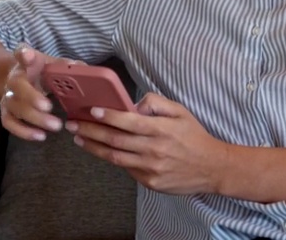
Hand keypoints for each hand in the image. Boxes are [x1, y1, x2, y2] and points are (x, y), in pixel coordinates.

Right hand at [0, 45, 70, 141]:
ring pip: (15, 107)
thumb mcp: (53, 65)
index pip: (22, 52)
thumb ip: (67, 67)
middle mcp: (14, 77)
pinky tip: (41, 136)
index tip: (28, 55)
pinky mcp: (6, 112)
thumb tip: (82, 69)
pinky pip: (10, 123)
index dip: (24, 54)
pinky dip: (24, 131)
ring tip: (55, 126)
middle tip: (49, 107)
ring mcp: (7, 96)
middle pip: (17, 85)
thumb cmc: (42, 72)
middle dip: (32, 97)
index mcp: (27, 62)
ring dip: (34, 118)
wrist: (21, 80)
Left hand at [66, 92, 231, 194]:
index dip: (108, 116)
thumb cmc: (194, 137)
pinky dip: (111, 158)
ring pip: (115, 157)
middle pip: (115, 140)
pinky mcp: (150, 182)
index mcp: (161, 130)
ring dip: (94, 147)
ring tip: (79, 139)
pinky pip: (126, 169)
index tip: (91, 111)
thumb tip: (134, 104)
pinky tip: (101, 150)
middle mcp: (153, 149)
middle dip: (90, 131)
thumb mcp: (180, 112)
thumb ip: (156, 103)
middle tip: (73, 125)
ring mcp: (150, 168)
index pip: (128, 122)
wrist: (212, 168)